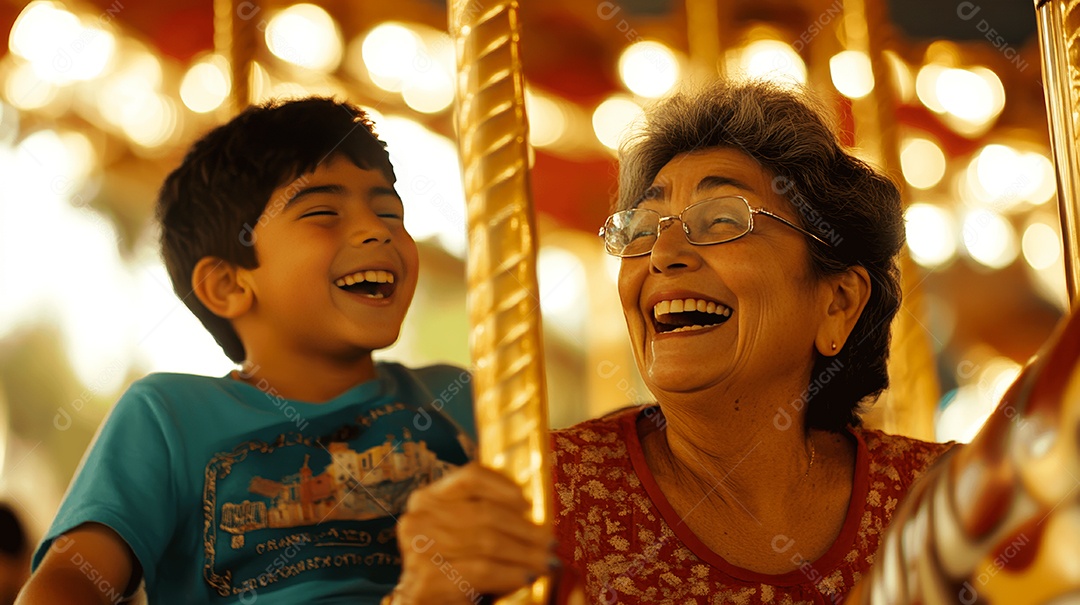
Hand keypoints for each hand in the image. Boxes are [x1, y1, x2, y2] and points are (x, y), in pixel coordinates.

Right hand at [393, 463, 552, 603]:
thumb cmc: (451, 569)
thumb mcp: (466, 536)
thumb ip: (489, 519)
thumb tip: (535, 519)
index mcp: (427, 498)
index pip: (470, 477)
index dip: (504, 486)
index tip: (528, 504)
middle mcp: (418, 519)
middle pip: (485, 513)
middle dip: (525, 529)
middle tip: (550, 543)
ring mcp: (419, 550)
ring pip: (488, 542)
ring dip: (525, 554)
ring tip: (547, 562)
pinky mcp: (427, 581)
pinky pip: (482, 571)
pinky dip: (510, 574)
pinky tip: (527, 578)